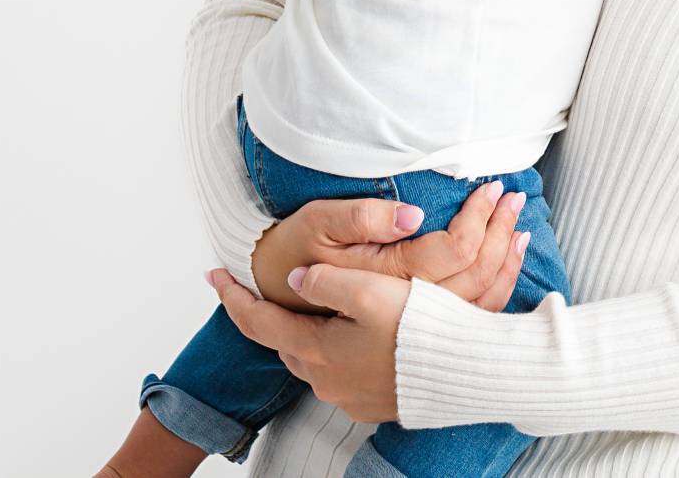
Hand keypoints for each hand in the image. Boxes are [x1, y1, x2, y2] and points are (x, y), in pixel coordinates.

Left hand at [209, 263, 407, 423]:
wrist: (465, 372)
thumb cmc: (420, 329)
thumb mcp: (369, 290)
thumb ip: (328, 281)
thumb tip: (299, 279)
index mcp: (318, 350)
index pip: (258, 322)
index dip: (233, 296)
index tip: (214, 275)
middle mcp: (328, 380)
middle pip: (289, 341)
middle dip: (279, 316)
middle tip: (276, 291)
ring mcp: (352, 396)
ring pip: (320, 358)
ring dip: (319, 334)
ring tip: (330, 308)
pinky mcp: (377, 402)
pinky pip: (349, 373)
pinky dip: (348, 352)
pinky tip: (369, 336)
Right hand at [250, 179, 531, 314]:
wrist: (270, 302)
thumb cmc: (293, 253)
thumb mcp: (316, 226)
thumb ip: (361, 219)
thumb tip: (413, 215)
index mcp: (383, 282)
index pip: (449, 250)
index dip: (477, 218)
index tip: (493, 189)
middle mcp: (403, 314)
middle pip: (472, 274)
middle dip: (499, 232)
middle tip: (514, 196)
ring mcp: (410, 332)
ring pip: (476, 298)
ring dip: (502, 258)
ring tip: (517, 223)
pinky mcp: (411, 338)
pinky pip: (468, 316)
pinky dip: (493, 285)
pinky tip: (504, 261)